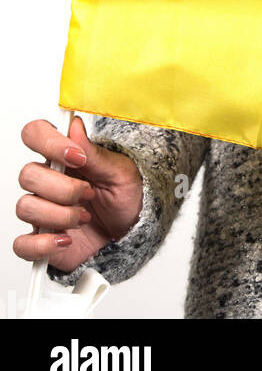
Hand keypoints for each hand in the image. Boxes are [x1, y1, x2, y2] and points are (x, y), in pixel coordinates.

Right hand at [13, 115, 142, 272]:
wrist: (130, 235)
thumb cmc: (126, 200)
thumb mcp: (120, 173)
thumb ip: (95, 154)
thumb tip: (74, 127)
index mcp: (65, 158)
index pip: (36, 135)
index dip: (49, 142)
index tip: (76, 156)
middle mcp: (48, 182)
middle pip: (27, 174)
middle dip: (62, 187)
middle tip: (88, 193)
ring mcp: (42, 211)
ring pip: (25, 206)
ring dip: (59, 215)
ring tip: (84, 218)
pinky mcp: (41, 241)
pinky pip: (22, 244)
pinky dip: (42, 244)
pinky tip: (66, 240)